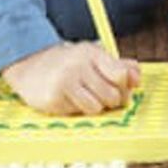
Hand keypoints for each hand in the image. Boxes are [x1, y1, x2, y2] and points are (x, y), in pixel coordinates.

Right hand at [2, 42, 139, 115]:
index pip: (121, 74)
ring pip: (96, 108)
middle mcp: (79, 65)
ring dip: (94, 107)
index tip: (120, 88)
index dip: (125, 86)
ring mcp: (65, 82)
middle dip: (111, 100)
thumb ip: (119, 66)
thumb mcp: (94, 56)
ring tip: (86, 97)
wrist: (30, 65)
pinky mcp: (53, 99)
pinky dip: (77, 110)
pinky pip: (77, 114)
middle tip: (103, 96)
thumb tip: (138, 78)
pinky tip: (70, 99)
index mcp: (92, 53)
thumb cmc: (68, 62)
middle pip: (112, 96)